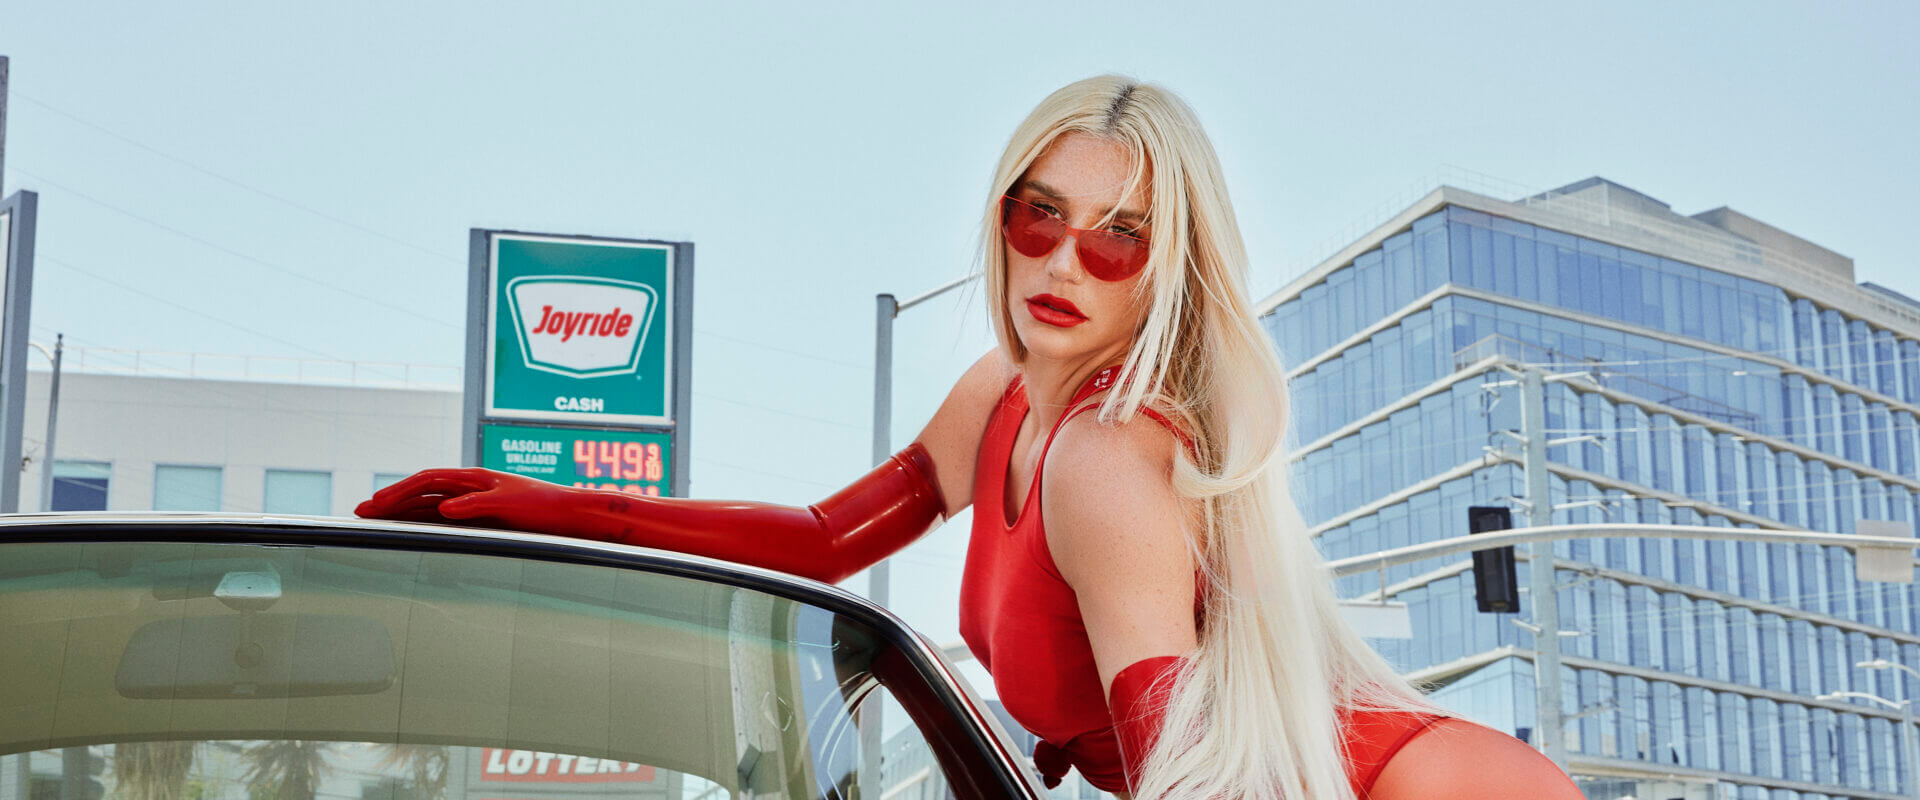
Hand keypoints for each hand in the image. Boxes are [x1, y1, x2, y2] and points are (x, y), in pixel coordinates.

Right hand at [355, 468, 581, 532]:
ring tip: (375, 519)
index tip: (376, 502)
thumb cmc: (544, 506)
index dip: (400, 490)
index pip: (428, 480)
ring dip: (402, 512)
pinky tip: (409, 528)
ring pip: (429, 505)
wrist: (570, 515)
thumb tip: (442, 508)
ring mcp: (474, 503)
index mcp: (475, 478)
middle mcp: (471, 488)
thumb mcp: (509, 503)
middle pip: (422, 492)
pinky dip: (422, 521)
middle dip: (391, 501)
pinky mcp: (482, 518)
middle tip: (360, 512)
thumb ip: (475, 505)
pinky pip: (444, 518)